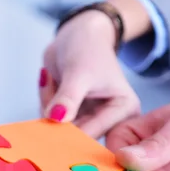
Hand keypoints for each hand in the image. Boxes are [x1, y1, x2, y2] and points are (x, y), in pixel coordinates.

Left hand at [40, 11, 139, 137]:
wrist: (78, 34)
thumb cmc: (88, 48)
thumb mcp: (79, 72)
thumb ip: (69, 97)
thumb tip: (56, 119)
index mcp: (124, 111)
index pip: (94, 133)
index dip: (70, 136)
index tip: (49, 133)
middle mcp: (110, 121)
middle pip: (76, 136)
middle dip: (57, 117)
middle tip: (52, 95)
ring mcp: (89, 120)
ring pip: (59, 128)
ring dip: (48, 105)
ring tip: (55, 79)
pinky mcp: (73, 116)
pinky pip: (50, 119)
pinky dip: (45, 101)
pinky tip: (51, 82)